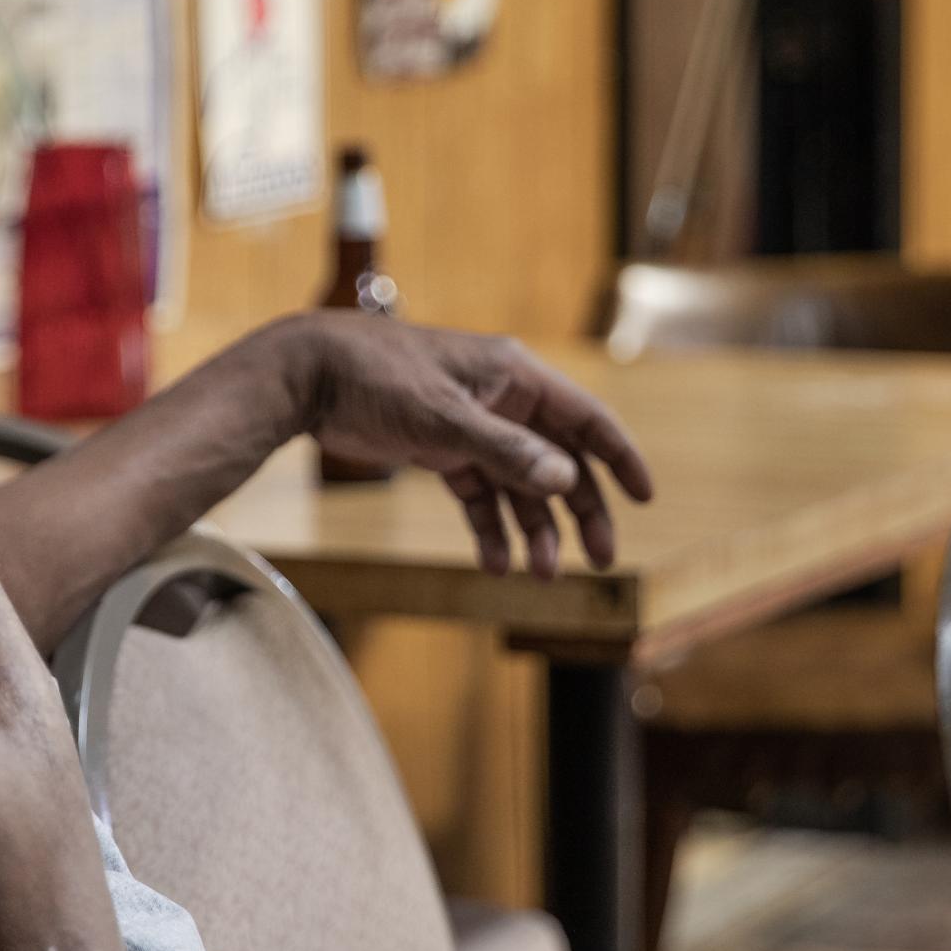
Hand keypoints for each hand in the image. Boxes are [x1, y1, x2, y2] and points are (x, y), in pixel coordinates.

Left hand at [278, 311, 653, 575]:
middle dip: (581, 510)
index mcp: (514, 376)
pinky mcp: (439, 449)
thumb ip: (505, 450)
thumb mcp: (442, 417)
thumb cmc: (375, 378)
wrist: (307, 377)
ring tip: (539, 573)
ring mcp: (471, 426)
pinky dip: (490, 528)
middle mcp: (501, 401)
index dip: (619, 457)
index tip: (644, 498)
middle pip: (560, 461)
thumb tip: (565, 481)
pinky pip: (480, 495)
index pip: (586, 418)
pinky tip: (496, 563)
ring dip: (534, 529)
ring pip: (520, 485)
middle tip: (599, 558)